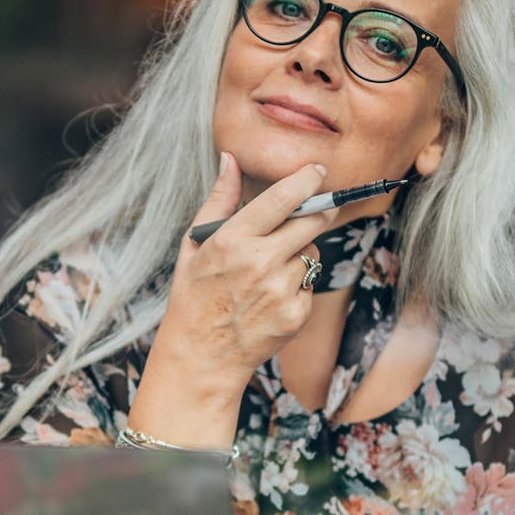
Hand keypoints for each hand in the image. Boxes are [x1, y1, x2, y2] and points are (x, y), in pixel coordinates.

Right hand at [159, 151, 337, 380]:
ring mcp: (280, 291)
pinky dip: (298, 284)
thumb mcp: (195, 245)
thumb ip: (219, 200)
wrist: (201, 356)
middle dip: (319, 210)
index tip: (317, 171)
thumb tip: (230, 159)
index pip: (282, 199)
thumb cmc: (194, 295)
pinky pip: (311, 284)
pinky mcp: (296, 314)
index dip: (306, 180)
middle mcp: (259, 263)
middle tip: (318, 207)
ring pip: (313, 253)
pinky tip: (273, 295)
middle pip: (313, 221)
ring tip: (272, 268)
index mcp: (232, 240)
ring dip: (302, 252)